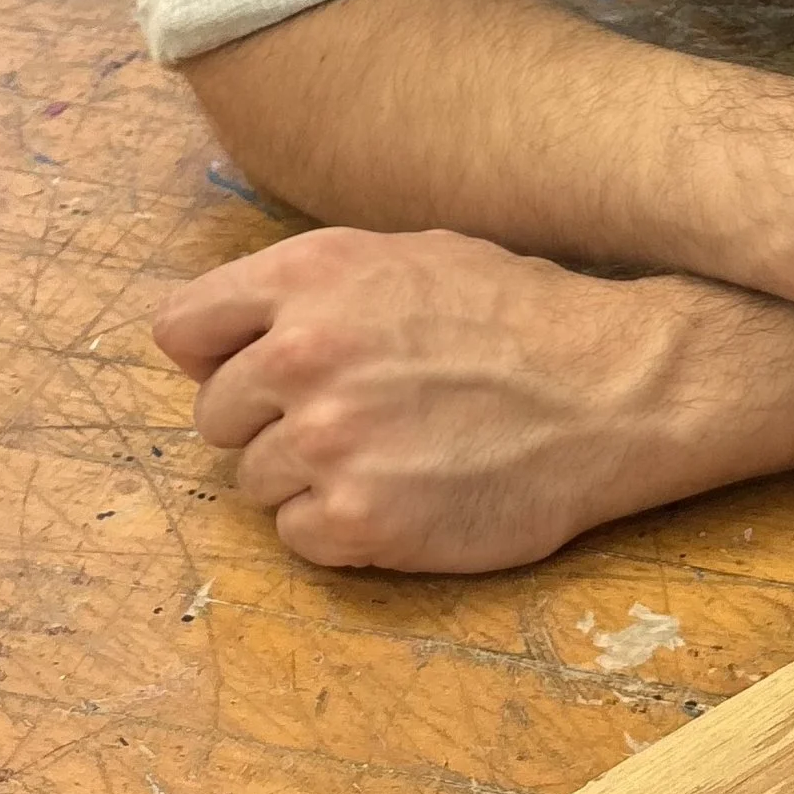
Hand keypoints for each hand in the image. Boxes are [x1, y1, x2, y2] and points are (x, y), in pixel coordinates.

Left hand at [151, 226, 793, 573]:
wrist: (612, 386)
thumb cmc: (517, 316)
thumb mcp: (409, 256)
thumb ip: (306, 288)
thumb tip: (218, 329)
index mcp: (309, 278)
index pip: (181, 329)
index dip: (217, 353)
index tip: (254, 370)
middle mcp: (301, 354)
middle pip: (214, 416)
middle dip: (269, 419)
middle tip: (351, 415)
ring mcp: (325, 442)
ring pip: (254, 481)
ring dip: (308, 475)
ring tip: (392, 452)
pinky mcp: (357, 521)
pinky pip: (297, 537)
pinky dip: (339, 525)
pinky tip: (402, 492)